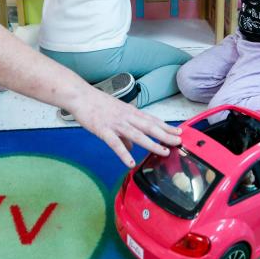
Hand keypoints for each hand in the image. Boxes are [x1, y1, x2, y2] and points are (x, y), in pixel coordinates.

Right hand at [66, 88, 180, 167]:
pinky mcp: (103, 130)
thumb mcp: (115, 114)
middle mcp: (127, 117)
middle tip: (179, 141)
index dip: (166, 126)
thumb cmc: (96, 103)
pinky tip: (131, 163)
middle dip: (165, 135)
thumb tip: (132, 146)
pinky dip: (124, 153)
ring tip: (163, 151)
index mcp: (130, 112)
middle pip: (150, 127)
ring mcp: (116, 123)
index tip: (179, 131)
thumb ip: (125, 132)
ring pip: (137, 134)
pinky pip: (115, 144)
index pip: (152, 120)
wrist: (80, 96)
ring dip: (152, 143)